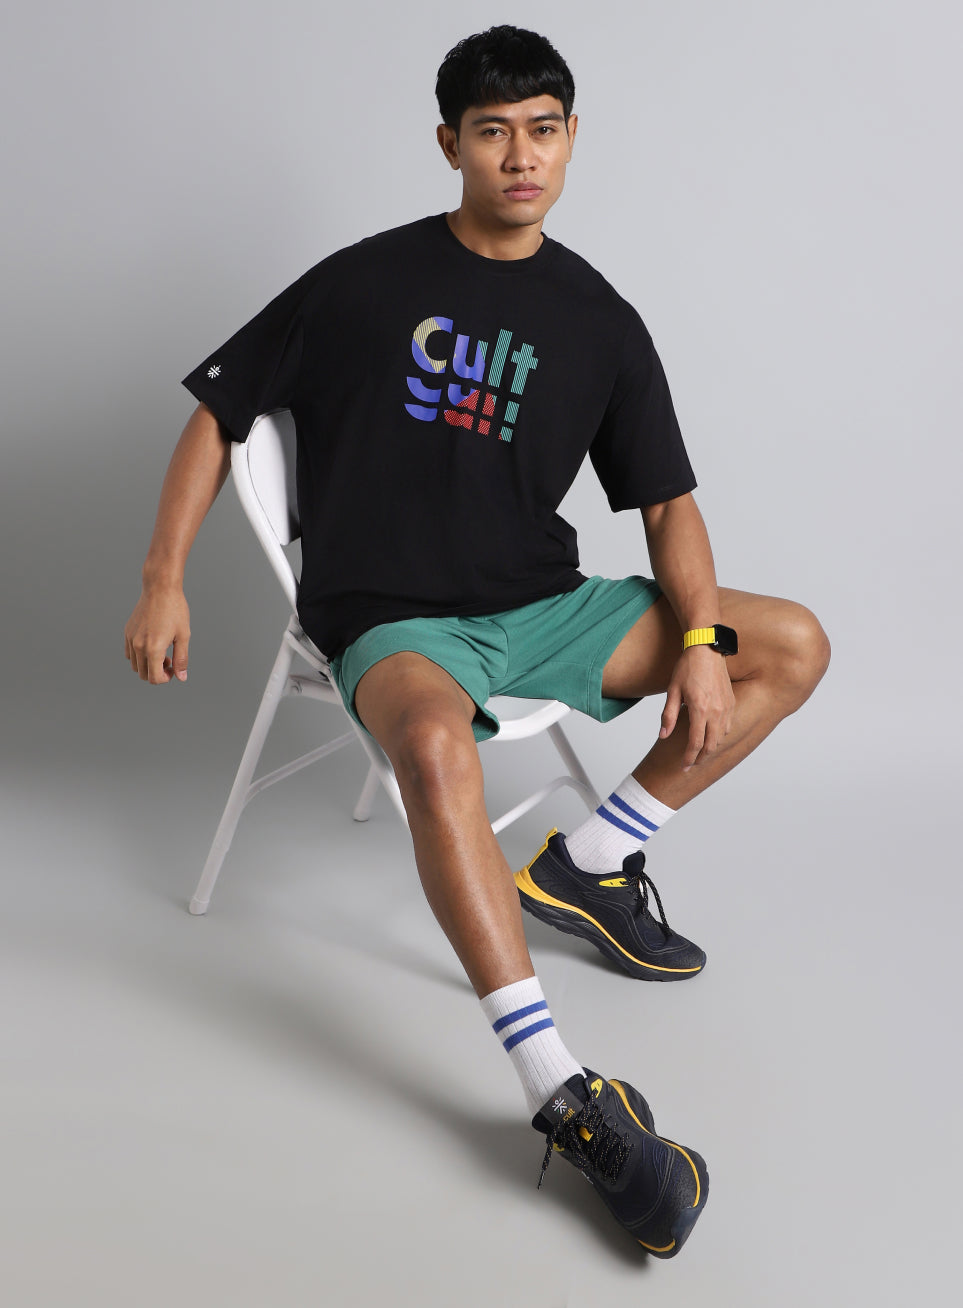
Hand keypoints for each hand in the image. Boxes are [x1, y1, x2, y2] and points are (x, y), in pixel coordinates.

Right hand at [124, 584, 190, 683]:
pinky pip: (129, 654)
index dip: (166, 678)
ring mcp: (131, 639)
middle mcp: (138, 646)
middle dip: (157, 672)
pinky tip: (152, 644)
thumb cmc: (175, 610)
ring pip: (135, 666)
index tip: (174, 668)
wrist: (160, 589)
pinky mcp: (127, 632)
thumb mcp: (183, 635)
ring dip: (148, 665)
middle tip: (170, 660)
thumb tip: (181, 677)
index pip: (155, 678)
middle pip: (144, 675)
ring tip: (162, 652)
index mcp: (153, 648)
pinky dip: (139, 656)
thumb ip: (182, 659)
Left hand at [659, 646, 734, 770]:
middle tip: (691, 764)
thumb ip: (668, 715)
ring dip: (711, 747)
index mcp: (699, 710)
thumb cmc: (687, 667)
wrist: (706, 649)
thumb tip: (663, 735)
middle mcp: (716, 711)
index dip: (689, 758)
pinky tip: (711, 735)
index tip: (684, 767)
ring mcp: (726, 707)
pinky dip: (719, 735)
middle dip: (701, 757)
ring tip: (700, 751)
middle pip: (711, 745)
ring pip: (721, 737)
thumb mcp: (672, 691)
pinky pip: (728, 726)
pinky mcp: (732, 702)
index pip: (695, 743)